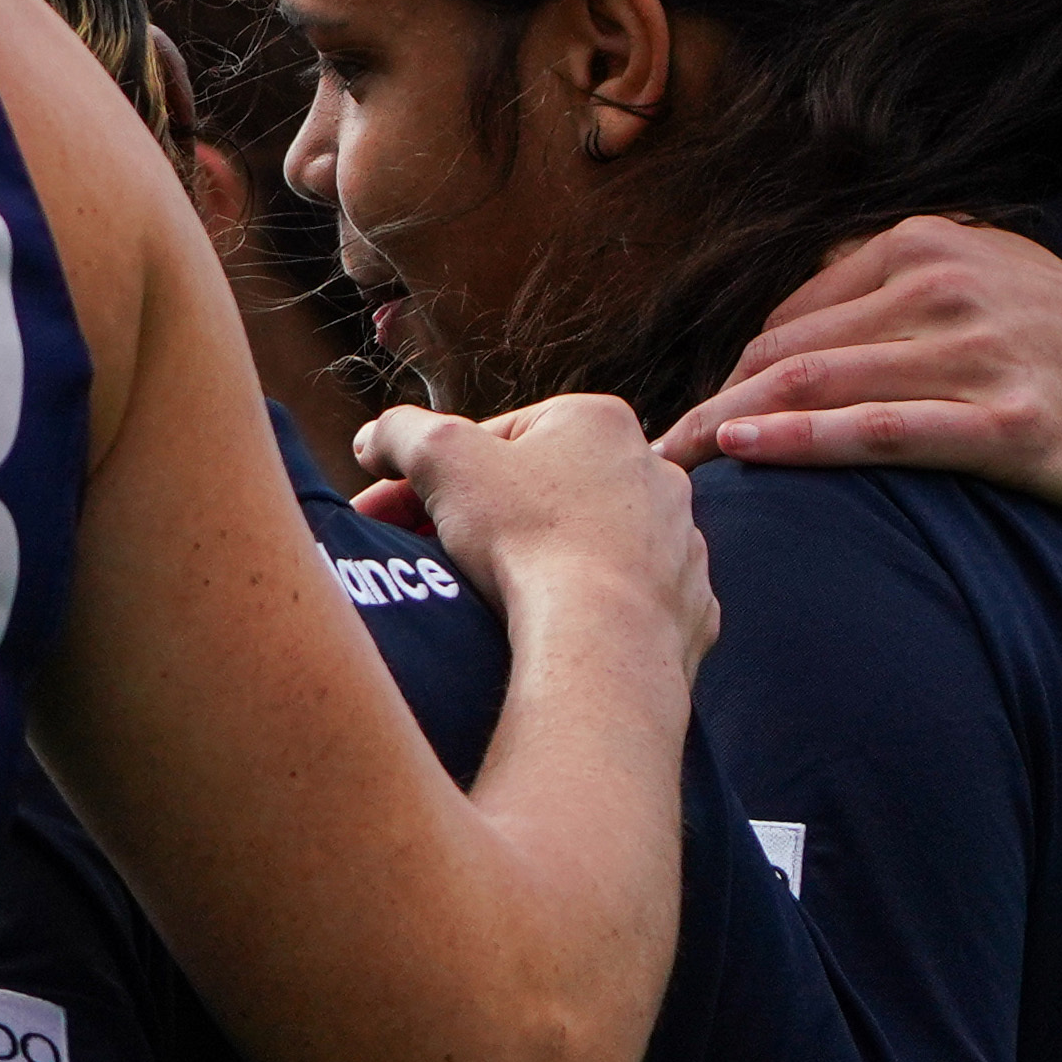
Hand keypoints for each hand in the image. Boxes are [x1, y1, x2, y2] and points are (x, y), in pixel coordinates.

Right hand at [358, 397, 710, 672]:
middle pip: (543, 491)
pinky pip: (626, 599)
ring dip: (539, 561)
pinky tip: (553, 627)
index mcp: (600, 420)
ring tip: (489, 596)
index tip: (394, 511)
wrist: (603, 640)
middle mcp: (654, 471)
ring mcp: (680, 541)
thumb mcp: (440, 459)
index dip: (435, 475)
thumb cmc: (528, 536)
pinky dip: (589, 610)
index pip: (498, 438)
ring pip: (589, 544)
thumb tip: (373, 438)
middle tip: (428, 555)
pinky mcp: (688, 605)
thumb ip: (399, 432)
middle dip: (482, 519)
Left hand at [660, 216, 1061, 517]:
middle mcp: (942, 288)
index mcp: (923, 245)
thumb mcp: (982, 274)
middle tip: (649, 458)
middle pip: (787, 354)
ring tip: (671, 468)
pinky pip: (885, 432)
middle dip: (709, 405)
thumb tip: (795, 323)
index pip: (791, 318)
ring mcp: (977, 355)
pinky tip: (747, 455)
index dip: (729, 375)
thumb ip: (891, 284)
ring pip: (820, 387)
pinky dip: (804, 442)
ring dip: (730, 426)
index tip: (685, 423)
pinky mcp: (1009, 425)